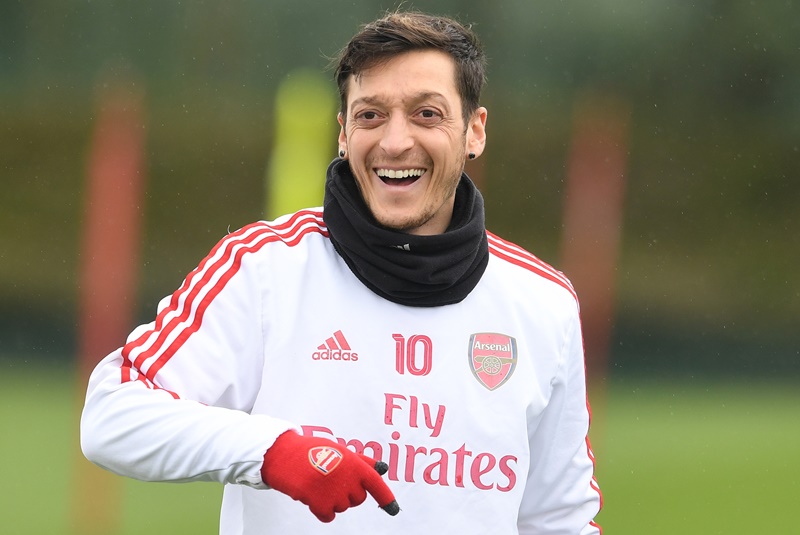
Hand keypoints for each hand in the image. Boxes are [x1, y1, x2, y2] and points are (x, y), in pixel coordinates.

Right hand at [260, 430, 399, 521]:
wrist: (284, 454)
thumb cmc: (312, 451)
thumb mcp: (339, 450)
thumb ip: (361, 461)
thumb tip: (383, 469)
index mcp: (353, 462)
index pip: (375, 483)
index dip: (386, 498)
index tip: (394, 510)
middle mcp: (346, 477)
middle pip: (358, 499)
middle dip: (348, 494)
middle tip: (331, 480)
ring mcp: (333, 490)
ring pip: (342, 508)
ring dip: (332, 501)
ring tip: (318, 483)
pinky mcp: (318, 502)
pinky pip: (328, 516)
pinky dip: (322, 512)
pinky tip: (313, 497)